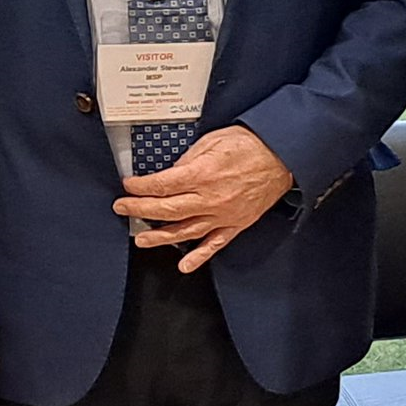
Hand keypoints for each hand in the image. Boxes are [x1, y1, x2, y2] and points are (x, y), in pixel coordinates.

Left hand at [115, 125, 295, 270]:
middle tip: (122, 208)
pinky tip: (184, 265)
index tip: (129, 186)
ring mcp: (223, 214)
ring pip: (185, 231)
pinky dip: (199, 257)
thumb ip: (189, 158)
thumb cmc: (251, 145)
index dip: (141, 187)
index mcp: (203, 173)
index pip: (162, 185)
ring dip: (160, 238)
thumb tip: (170, 172)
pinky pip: (214, 244)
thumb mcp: (213, 140)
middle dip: (139, 210)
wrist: (283, 156)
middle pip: (167, 209)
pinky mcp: (235, 224)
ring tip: (141, 240)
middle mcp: (210, 198)